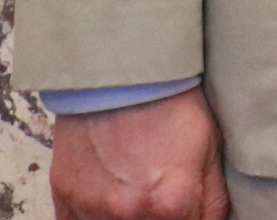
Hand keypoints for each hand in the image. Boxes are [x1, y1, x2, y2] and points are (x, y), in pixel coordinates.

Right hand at [49, 87, 226, 219]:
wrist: (124, 70)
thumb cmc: (170, 102)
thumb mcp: (211, 148)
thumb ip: (212, 200)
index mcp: (171, 204)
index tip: (184, 210)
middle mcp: (128, 213)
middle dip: (158, 217)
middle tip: (158, 196)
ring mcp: (91, 207)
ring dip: (126, 217)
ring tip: (135, 190)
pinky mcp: (64, 196)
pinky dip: (94, 217)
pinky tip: (109, 199)